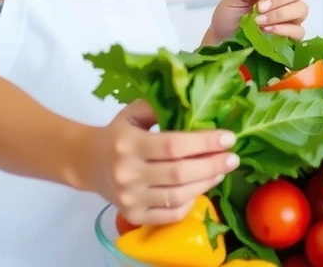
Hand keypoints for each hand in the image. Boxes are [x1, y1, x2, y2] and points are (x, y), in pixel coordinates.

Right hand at [88, 100, 238, 225]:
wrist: (89, 163)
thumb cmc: (118, 134)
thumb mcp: (134, 113)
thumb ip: (160, 107)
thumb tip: (197, 106)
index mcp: (128, 144)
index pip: (173, 145)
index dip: (204, 142)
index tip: (229, 138)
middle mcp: (128, 174)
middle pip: (179, 173)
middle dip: (212, 165)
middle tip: (233, 158)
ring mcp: (130, 199)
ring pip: (178, 196)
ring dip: (206, 183)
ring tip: (221, 171)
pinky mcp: (133, 216)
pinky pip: (170, 215)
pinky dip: (190, 203)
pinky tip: (200, 189)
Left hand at [207, 0, 308, 43]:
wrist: (222, 39)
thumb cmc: (228, 15)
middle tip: (260, 8)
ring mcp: (290, 18)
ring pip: (301, 9)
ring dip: (280, 14)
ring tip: (260, 21)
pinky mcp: (290, 36)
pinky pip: (299, 31)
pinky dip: (285, 29)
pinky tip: (268, 31)